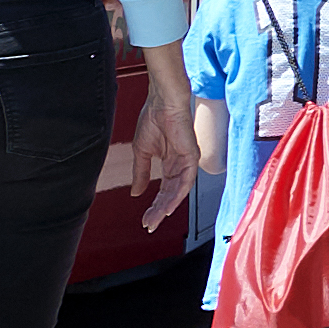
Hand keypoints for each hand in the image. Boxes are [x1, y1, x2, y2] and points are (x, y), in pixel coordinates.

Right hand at [129, 85, 200, 230]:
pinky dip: (178, 193)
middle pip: (171, 195)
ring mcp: (188, 161)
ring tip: (155, 219)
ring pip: (180, 191)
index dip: (154, 206)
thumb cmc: (154, 120)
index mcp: (170, 164)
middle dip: (158, 211)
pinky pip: (187, 180)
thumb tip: (136, 192)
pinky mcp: (192, 156)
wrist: (162, 102)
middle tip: (149, 225)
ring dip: (167, 206)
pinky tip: (169, 205)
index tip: (145, 220)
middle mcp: (181, 165)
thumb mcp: (142, 152)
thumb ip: (141, 173)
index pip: (163, 191)